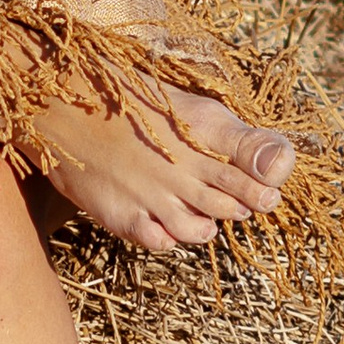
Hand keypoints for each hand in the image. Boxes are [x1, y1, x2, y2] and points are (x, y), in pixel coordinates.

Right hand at [28, 82, 295, 255]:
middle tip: (237, 204)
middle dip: (243, 206)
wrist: (61, 102)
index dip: (265, 183)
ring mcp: (152, 192)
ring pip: (201, 230)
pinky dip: (169, 238)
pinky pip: (161, 242)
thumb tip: (282, 162)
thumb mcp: (188, 106)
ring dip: (207, 226)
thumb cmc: (129, 101)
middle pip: (233, 201)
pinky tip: (164, 223)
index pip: (255, 165)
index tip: (265, 189)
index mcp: (202, 128)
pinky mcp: (123, 213)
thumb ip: (235, 137)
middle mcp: (182, 164)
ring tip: (199, 215)